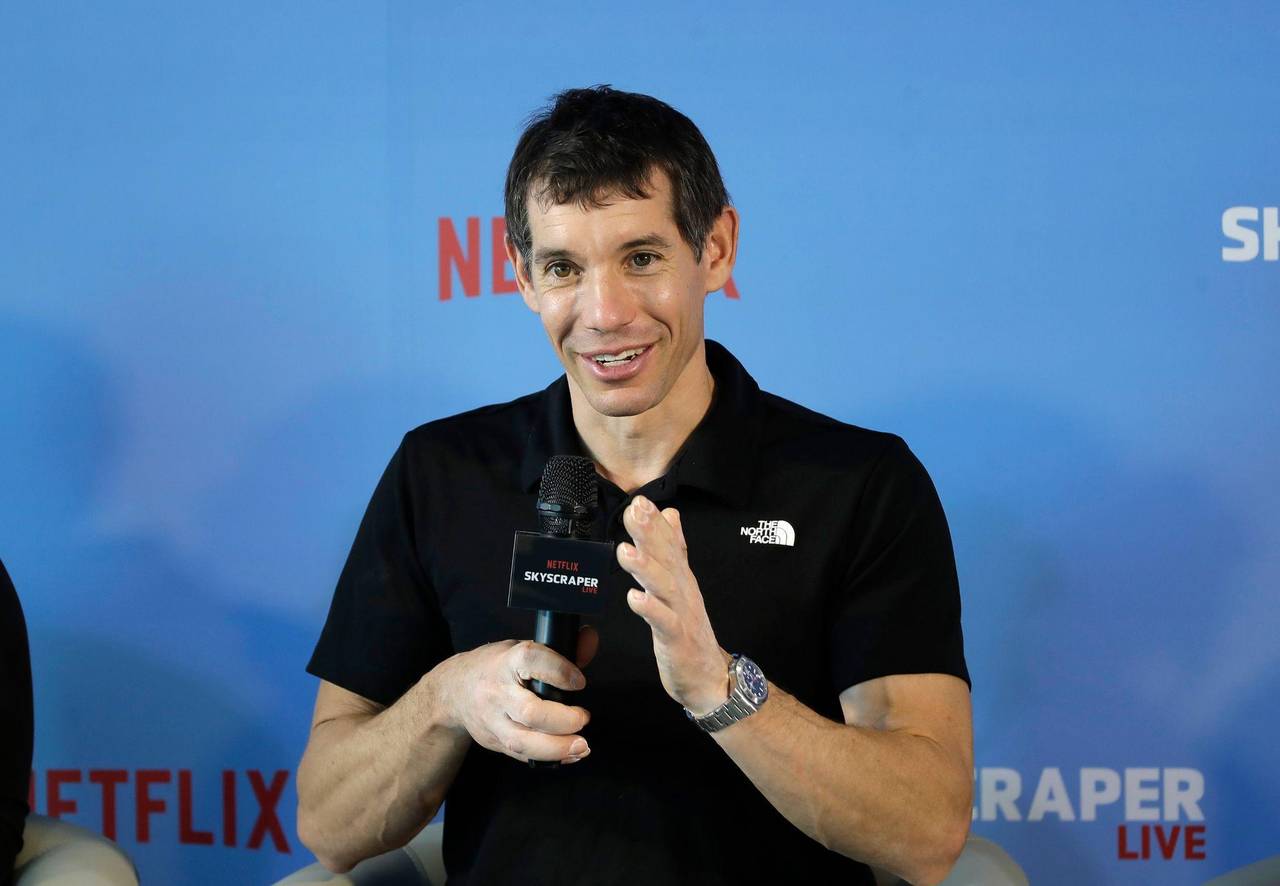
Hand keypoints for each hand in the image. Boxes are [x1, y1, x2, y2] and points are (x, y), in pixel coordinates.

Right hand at [439, 627, 597, 763]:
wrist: (453, 691)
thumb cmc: (494, 667)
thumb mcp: (521, 649)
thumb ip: (559, 648)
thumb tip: (590, 639)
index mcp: (506, 662)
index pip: (531, 661)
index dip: (559, 671)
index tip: (579, 682)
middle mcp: (497, 692)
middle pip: (530, 712)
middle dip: (563, 720)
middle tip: (583, 717)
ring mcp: (493, 720)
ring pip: (523, 741)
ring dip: (557, 748)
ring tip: (581, 745)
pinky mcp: (494, 741)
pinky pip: (522, 755)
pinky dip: (550, 758)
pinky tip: (569, 755)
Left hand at [618, 496, 728, 714]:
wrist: (709, 676)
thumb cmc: (689, 631)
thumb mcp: (681, 585)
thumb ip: (675, 549)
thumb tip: (671, 514)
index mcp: (680, 578)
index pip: (669, 544)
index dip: (655, 522)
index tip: (639, 500)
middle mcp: (682, 591)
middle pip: (667, 558)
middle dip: (650, 533)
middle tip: (635, 511)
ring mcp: (681, 615)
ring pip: (664, 586)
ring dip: (646, 568)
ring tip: (626, 551)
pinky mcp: (677, 639)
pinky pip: (663, 623)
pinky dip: (650, 609)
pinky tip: (634, 598)